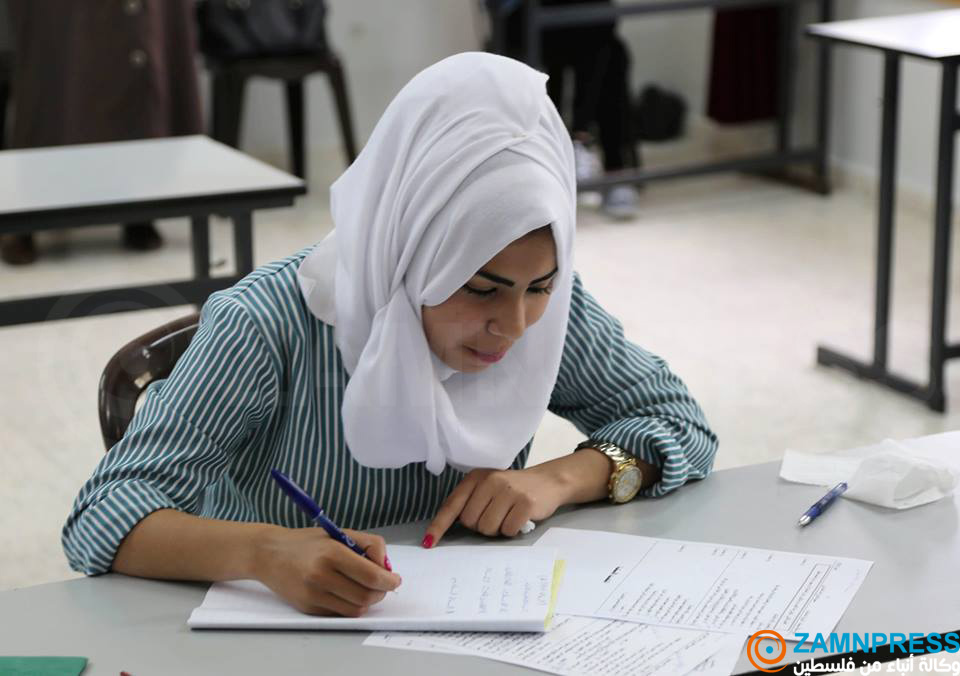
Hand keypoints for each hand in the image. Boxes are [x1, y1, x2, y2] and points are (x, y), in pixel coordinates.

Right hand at [252, 527, 401, 616]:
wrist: (269, 554)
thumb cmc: (306, 542)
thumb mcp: (339, 533)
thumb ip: (368, 545)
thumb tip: (386, 566)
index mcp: (331, 553)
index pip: (371, 576)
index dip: (389, 580)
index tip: (395, 578)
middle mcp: (321, 575)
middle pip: (366, 595)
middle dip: (381, 592)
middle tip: (384, 584)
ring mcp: (313, 594)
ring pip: (355, 608)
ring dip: (368, 600)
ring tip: (366, 587)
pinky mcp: (308, 608)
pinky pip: (340, 612)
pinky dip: (350, 604)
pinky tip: (346, 591)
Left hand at [424, 467, 568, 545]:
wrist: (548, 481)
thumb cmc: (511, 490)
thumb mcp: (487, 488)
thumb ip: (469, 502)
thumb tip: (446, 529)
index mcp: (475, 478)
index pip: (452, 505)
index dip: (439, 526)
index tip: (429, 543)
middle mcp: (490, 481)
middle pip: (470, 522)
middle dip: (480, 526)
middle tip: (495, 515)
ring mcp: (508, 491)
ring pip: (487, 528)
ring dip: (496, 529)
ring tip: (507, 516)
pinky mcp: (525, 503)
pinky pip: (508, 530)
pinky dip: (512, 530)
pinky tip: (519, 518)